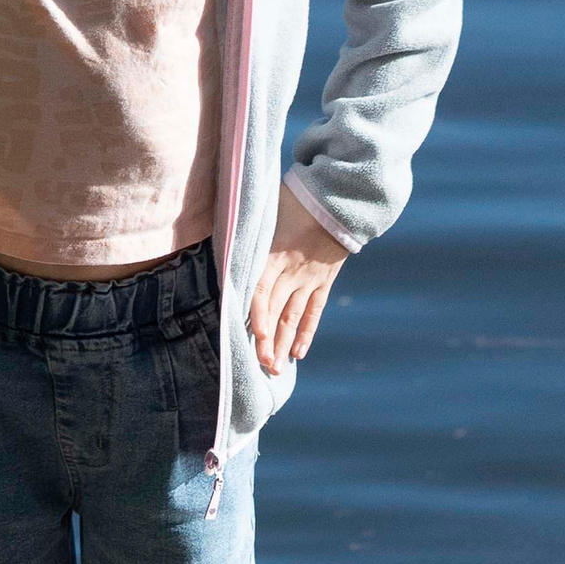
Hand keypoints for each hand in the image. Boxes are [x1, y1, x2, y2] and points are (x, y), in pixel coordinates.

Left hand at [247, 183, 351, 378]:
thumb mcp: (268, 207)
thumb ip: (248, 225)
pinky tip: (298, 353)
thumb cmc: (297, 196)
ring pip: (294, 316)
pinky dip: (307, 332)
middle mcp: (292, 271)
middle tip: (260, 367)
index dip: (257, 315)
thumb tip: (223, 229)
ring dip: (284, 343)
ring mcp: (310, 278)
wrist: (341, 195)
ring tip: (275, 368)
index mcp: (275, 254)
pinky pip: (314, 310)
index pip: (262, 291)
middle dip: (268, 341)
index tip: (254, 337)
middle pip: (276, 312)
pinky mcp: (324, 280)